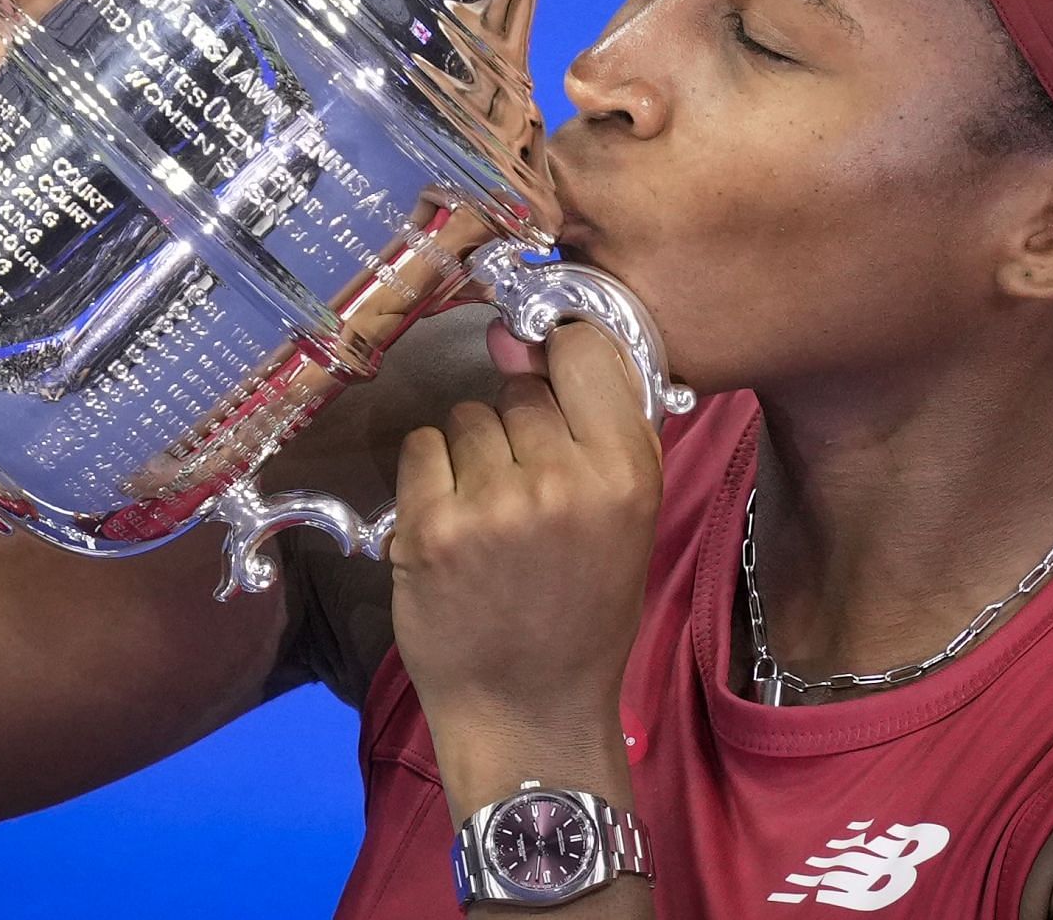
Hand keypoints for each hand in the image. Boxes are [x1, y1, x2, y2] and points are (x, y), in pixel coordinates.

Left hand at [388, 320, 662, 811]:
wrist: (529, 711)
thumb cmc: (583, 614)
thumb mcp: (630, 520)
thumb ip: (605, 431)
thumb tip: (544, 340)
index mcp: (625, 475)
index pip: (586, 352)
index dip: (562, 357)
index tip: (550, 375)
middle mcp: (561, 480)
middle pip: (520, 392)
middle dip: (516, 429)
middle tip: (523, 493)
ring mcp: (491, 503)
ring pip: (467, 416)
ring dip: (469, 455)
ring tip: (489, 518)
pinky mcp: (430, 525)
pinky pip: (422, 447)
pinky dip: (429, 476)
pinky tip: (451, 524)